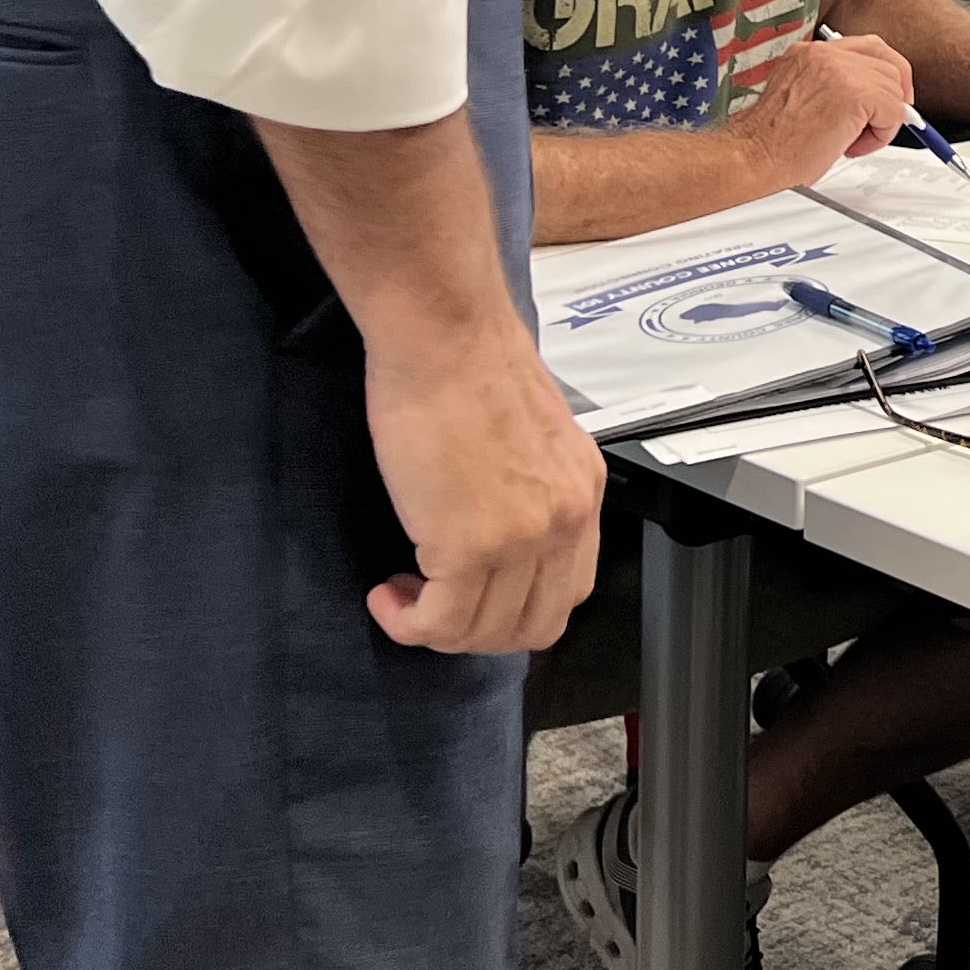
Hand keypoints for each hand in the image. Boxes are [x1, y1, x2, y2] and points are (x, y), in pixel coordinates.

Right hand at [361, 325, 603, 653]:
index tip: (475, 596)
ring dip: (436, 628)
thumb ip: (529, 485)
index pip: (569, 589)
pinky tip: (387, 596)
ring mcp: (522, 539)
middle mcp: (565, 521)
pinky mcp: (469, 548)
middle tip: (434, 606)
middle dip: (478, 631)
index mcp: (582, 491)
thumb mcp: (529, 433)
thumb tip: (499, 520)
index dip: (517, 608)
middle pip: (533, 624)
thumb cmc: (469, 364)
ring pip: (483, 631)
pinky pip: (439, 622)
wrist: (445, 337)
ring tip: (403, 596)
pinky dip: (407, 623)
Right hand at [735, 33, 917, 184]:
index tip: (887, 99)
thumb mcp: (802, 96)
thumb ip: (834, 85)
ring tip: (850, 140)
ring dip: (883, 122)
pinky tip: (851, 145)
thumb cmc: (772, 141)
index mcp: (810, 52)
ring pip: (894, 90)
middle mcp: (824, 54)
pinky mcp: (854, 94)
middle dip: (892, 98)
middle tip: (878, 124)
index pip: (870, 47)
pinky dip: (882, 135)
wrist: (752, 158)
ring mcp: (840, 70)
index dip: (887, 74)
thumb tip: (876, 95)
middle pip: (890, 64)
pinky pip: (895, 111)